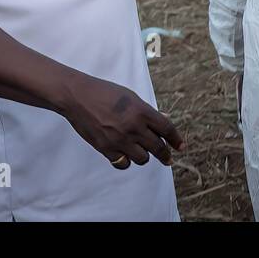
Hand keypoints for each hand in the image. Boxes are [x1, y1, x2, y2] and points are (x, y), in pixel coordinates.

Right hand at [59, 70, 183, 167]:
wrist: (78, 97)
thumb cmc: (105, 93)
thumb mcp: (131, 97)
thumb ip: (147, 111)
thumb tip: (164, 118)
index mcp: (142, 111)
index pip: (166, 129)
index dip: (176, 139)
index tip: (180, 147)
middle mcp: (133, 127)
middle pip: (157, 147)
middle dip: (165, 155)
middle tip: (168, 159)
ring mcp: (119, 139)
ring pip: (142, 158)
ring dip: (144, 156)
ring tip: (141, 151)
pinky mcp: (105, 149)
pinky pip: (123, 164)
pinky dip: (126, 162)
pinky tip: (125, 156)